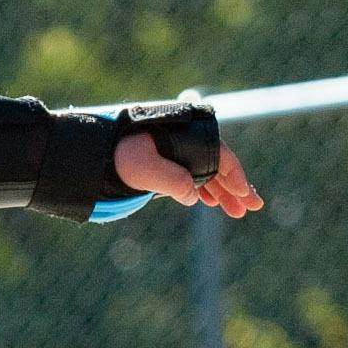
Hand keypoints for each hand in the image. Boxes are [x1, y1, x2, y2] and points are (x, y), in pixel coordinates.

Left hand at [118, 132, 263, 215]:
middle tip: (253, 209)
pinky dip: (203, 189)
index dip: (235, 176)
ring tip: (237, 212)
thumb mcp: (142, 167)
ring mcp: (176, 152)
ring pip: (206, 173)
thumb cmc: (116, 153)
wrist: (94, 149)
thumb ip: (170, 180)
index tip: (246, 195)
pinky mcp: (165, 162)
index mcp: (184, 134)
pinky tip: (211, 202)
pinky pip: (191, 176)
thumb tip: (193, 197)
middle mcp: (184, 141)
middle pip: (217, 165)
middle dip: (235, 188)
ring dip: (221, 192)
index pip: (220, 155)